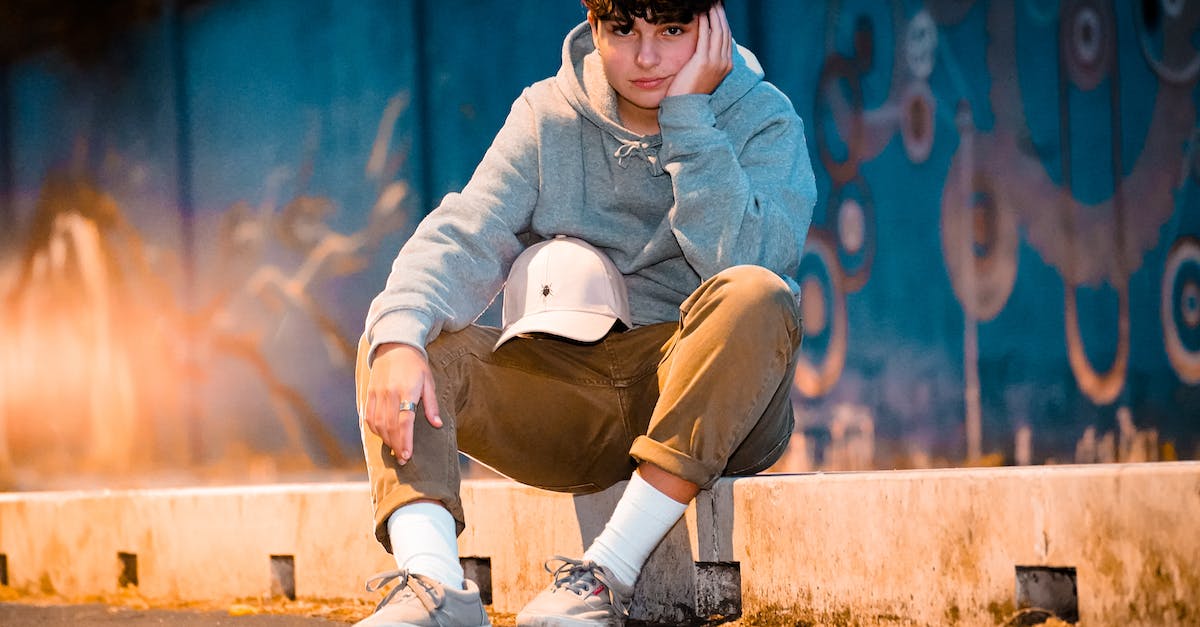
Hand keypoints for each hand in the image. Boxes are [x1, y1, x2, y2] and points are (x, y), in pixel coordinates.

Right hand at [364, 343, 441, 464]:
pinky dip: (375, 429)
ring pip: (378, 424)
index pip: (404, 422)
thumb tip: (437, 425)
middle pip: (390, 427)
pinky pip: (369, 416)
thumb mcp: (428, 382)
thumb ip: (431, 405)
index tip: (407, 456)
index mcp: (407, 391)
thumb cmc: (415, 364)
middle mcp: (389, 393)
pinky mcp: (369, 393)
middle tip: (404, 460)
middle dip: (396, 445)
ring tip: (396, 449)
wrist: (394, 345)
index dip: (405, 441)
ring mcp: (377, 393)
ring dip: (386, 439)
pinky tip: (383, 436)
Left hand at [666, 4, 732, 96]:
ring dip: (714, 14)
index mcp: (726, 65)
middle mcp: (724, 62)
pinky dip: (704, 22)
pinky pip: (705, 36)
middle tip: (716, 2)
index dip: (723, 21)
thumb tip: (702, 45)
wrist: (686, 109)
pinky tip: (701, 13)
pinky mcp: (704, 61)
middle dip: (720, 14)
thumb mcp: (702, 73)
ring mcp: (716, 62)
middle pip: (724, 30)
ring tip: (710, 3)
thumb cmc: (689, 91)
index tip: (718, 9)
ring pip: (718, 30)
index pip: (726, 37)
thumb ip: (705, 59)